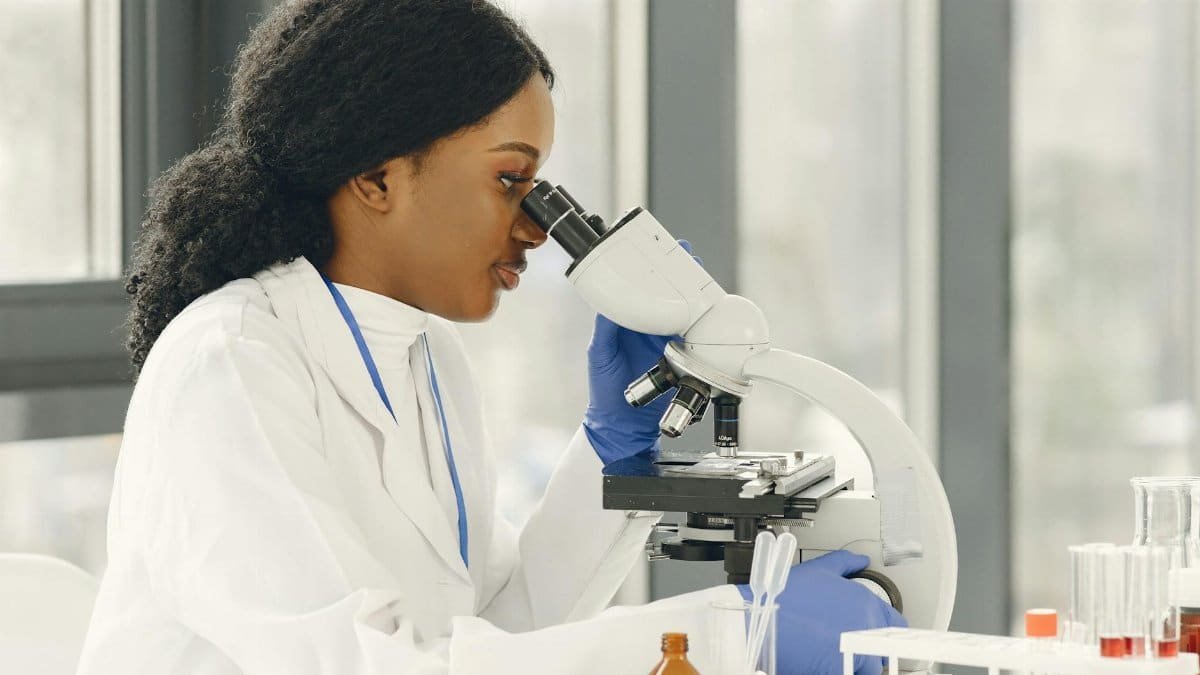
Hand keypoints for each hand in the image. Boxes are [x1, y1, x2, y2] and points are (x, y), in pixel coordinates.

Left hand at [582, 240, 697, 464]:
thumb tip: (609, 305)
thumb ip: (605, 329)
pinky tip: (710, 317)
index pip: (642, 288)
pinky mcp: (681, 359)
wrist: (623, 423)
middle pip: (669, 297)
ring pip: (685, 314)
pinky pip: (694, 338)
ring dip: (696, 300)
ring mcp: (667, 342)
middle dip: (682, 278)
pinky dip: (703, 327)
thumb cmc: (605, 388)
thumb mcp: (599, 353)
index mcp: (628, 321)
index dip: (653, 270)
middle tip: (692, 261)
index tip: (664, 252)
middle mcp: (649, 328)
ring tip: (704, 284)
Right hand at [737, 550, 906, 674]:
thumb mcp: (818, 570)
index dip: (881, 630)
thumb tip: (861, 560)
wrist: (761, 619)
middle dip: (869, 649)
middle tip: (849, 648)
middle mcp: (866, 626)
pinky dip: (841, 671)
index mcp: (865, 602)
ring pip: (870, 668)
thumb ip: (844, 563)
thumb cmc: (784, 595)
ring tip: (833, 657)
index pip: (894, 623)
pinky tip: (824, 664)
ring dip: (856, 664)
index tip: (871, 634)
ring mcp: (856, 650)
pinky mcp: (841, 669)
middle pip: (882, 648)